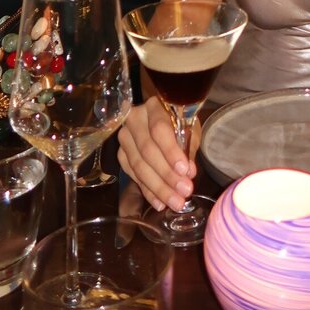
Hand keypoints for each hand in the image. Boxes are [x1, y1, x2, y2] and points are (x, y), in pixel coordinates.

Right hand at [117, 96, 198, 211]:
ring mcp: (125, 138)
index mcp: (154, 106)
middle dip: (167, 175)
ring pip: (138, 166)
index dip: (171, 151)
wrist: (161, 120)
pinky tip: (160, 202)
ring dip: (158, 187)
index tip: (185, 170)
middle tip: (184, 191)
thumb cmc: (178, 123)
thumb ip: (187, 148)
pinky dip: (147, 191)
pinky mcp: (121, 155)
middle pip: (147, 150)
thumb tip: (188, 173)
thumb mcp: (188, 129)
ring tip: (175, 202)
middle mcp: (134, 119)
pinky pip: (133, 176)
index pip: (159, 129)